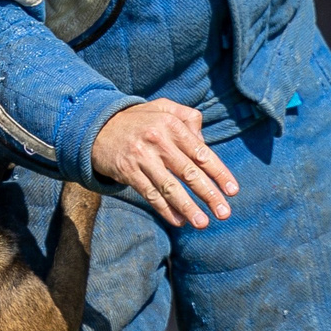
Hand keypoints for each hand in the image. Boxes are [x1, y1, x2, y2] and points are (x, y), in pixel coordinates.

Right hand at [92, 99, 236, 228]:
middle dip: (209, 195)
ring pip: (170, 187)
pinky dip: (165, 209)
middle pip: (189, 173)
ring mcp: (142, 157)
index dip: (219, 173)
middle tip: (224, 213)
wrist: (98, 127)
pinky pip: (150, 194)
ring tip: (203, 223)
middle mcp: (158, 141)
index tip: (233, 191)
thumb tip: (204, 142)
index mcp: (171, 125)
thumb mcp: (163, 108)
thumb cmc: (139, 120)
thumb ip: (188, 119)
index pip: (201, 153)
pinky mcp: (128, 172)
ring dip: (188, 207)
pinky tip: (178, 221)